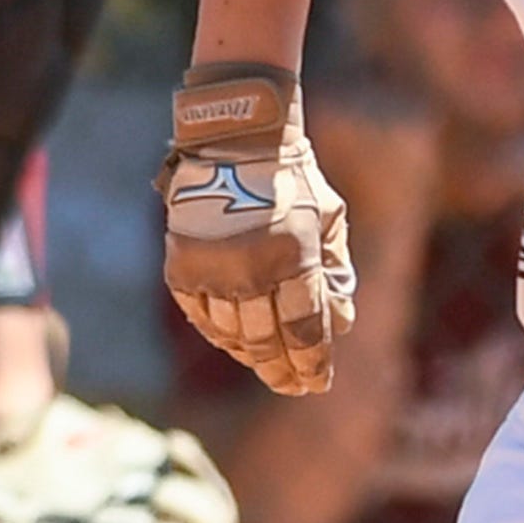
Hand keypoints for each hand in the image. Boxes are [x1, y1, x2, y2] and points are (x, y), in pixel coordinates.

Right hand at [159, 61, 357, 394]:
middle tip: (291, 385)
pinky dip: (220, 334)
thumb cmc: (292, 178)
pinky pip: (202, 318)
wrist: (235, 137)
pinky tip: (235, 341)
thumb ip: (336, 272)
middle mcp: (251, 269)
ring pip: (233, 336)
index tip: (317, 382)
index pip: (305, 331)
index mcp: (294, 257)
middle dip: (282, 371)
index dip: (312, 364)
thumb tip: (341, 324)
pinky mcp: (183, 267)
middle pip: (267, 343)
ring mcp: (213, 270)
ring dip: (252, 356)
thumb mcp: (329, 219)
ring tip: (267, 364)